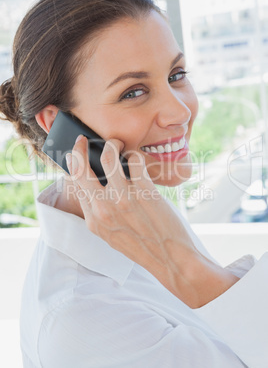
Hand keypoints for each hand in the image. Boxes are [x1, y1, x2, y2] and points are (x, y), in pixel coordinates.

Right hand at [66, 135, 238, 307]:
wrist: (171, 259)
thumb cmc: (143, 246)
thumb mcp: (111, 235)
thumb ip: (100, 212)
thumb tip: (96, 188)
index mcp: (93, 220)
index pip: (73, 184)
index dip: (72, 164)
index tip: (76, 154)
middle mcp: (103, 208)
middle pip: (80, 167)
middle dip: (80, 148)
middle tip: (84, 140)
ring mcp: (123, 198)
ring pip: (108, 156)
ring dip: (111, 144)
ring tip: (116, 143)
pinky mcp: (144, 191)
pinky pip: (135, 160)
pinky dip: (135, 155)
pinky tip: (137, 158)